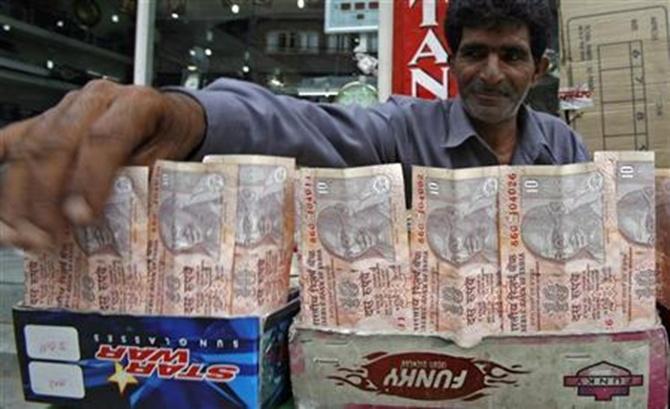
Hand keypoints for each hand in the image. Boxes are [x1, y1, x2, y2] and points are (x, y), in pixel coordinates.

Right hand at [0, 79, 204, 250]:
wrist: (168, 117)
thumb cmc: (169, 139)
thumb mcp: (172, 160)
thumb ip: (143, 183)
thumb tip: (111, 221)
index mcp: (135, 103)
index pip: (104, 138)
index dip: (89, 179)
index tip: (81, 217)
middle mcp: (95, 100)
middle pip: (57, 143)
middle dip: (46, 198)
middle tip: (46, 238)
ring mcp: (65, 108)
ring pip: (29, 148)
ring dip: (19, 198)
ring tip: (22, 235)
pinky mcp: (43, 120)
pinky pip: (12, 141)